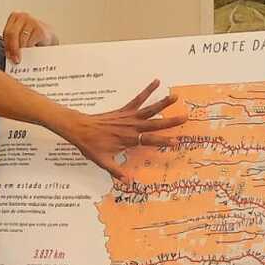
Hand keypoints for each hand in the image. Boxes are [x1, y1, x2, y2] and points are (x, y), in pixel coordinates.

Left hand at [2, 11, 59, 64]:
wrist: (48, 35)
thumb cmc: (31, 35)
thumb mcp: (19, 36)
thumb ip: (12, 41)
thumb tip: (9, 54)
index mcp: (15, 17)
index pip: (7, 32)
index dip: (7, 45)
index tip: (9, 56)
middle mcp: (23, 16)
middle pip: (12, 34)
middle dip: (12, 48)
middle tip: (15, 59)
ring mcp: (32, 21)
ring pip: (22, 39)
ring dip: (21, 50)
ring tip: (21, 58)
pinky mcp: (40, 29)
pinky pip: (31, 42)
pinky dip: (29, 48)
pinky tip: (29, 52)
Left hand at [58, 80, 182, 181]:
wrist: (79, 128)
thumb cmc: (91, 146)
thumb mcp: (102, 161)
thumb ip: (116, 171)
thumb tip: (127, 182)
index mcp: (128, 139)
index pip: (149, 140)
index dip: (163, 141)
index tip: (176, 141)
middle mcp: (131, 126)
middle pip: (154, 123)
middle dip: (170, 121)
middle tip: (185, 117)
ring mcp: (128, 117)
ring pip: (149, 109)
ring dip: (162, 103)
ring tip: (175, 96)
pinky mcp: (124, 110)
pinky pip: (138, 99)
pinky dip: (147, 90)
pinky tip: (156, 82)